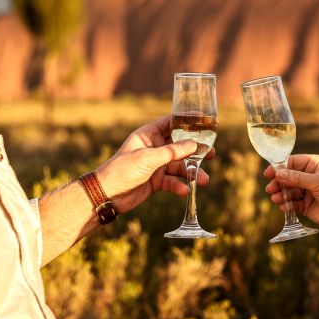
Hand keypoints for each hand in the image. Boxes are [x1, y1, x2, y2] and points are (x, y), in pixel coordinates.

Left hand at [94, 115, 213, 214]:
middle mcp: (153, 148)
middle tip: (211, 153)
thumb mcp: (149, 158)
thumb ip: (172, 151)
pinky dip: (179, 185)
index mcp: (148, 135)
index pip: (169, 124)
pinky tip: (185, 190)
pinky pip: (172, 181)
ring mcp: (155, 165)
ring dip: (191, 172)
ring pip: (179, 166)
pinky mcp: (156, 181)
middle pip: (179, 146)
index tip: (204, 123)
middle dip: (195, 151)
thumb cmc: (123, 170)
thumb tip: (194, 144)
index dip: (186, 123)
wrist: (107, 195)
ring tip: (203, 180)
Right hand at [263, 154, 318, 232]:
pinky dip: (286, 204)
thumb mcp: (317, 182)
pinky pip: (291, 202)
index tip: (269, 173)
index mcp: (315, 164)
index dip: (280, 167)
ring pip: (288, 190)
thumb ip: (296, 177)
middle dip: (279, 183)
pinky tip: (284, 207)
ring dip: (281, 194)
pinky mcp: (305, 204)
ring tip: (276, 199)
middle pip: (288, 176)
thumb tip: (278, 173)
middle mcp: (310, 176)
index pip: (293, 162)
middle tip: (271, 188)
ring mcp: (307, 190)